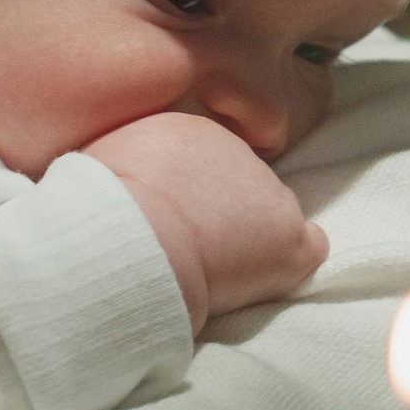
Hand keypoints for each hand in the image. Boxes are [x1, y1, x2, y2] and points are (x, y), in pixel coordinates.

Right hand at [84, 110, 328, 326]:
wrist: (131, 238)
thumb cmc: (102, 208)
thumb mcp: (101, 162)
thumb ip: (127, 163)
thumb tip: (123, 180)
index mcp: (188, 131)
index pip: (201, 162)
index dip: (184, 196)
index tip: (163, 220)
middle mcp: (237, 149)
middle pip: (236, 185)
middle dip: (217, 213)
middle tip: (184, 244)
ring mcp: (270, 191)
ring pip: (268, 215)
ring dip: (246, 238)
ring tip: (210, 266)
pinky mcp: (289, 238)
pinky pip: (309, 246)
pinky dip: (288, 263)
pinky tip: (260, 278)